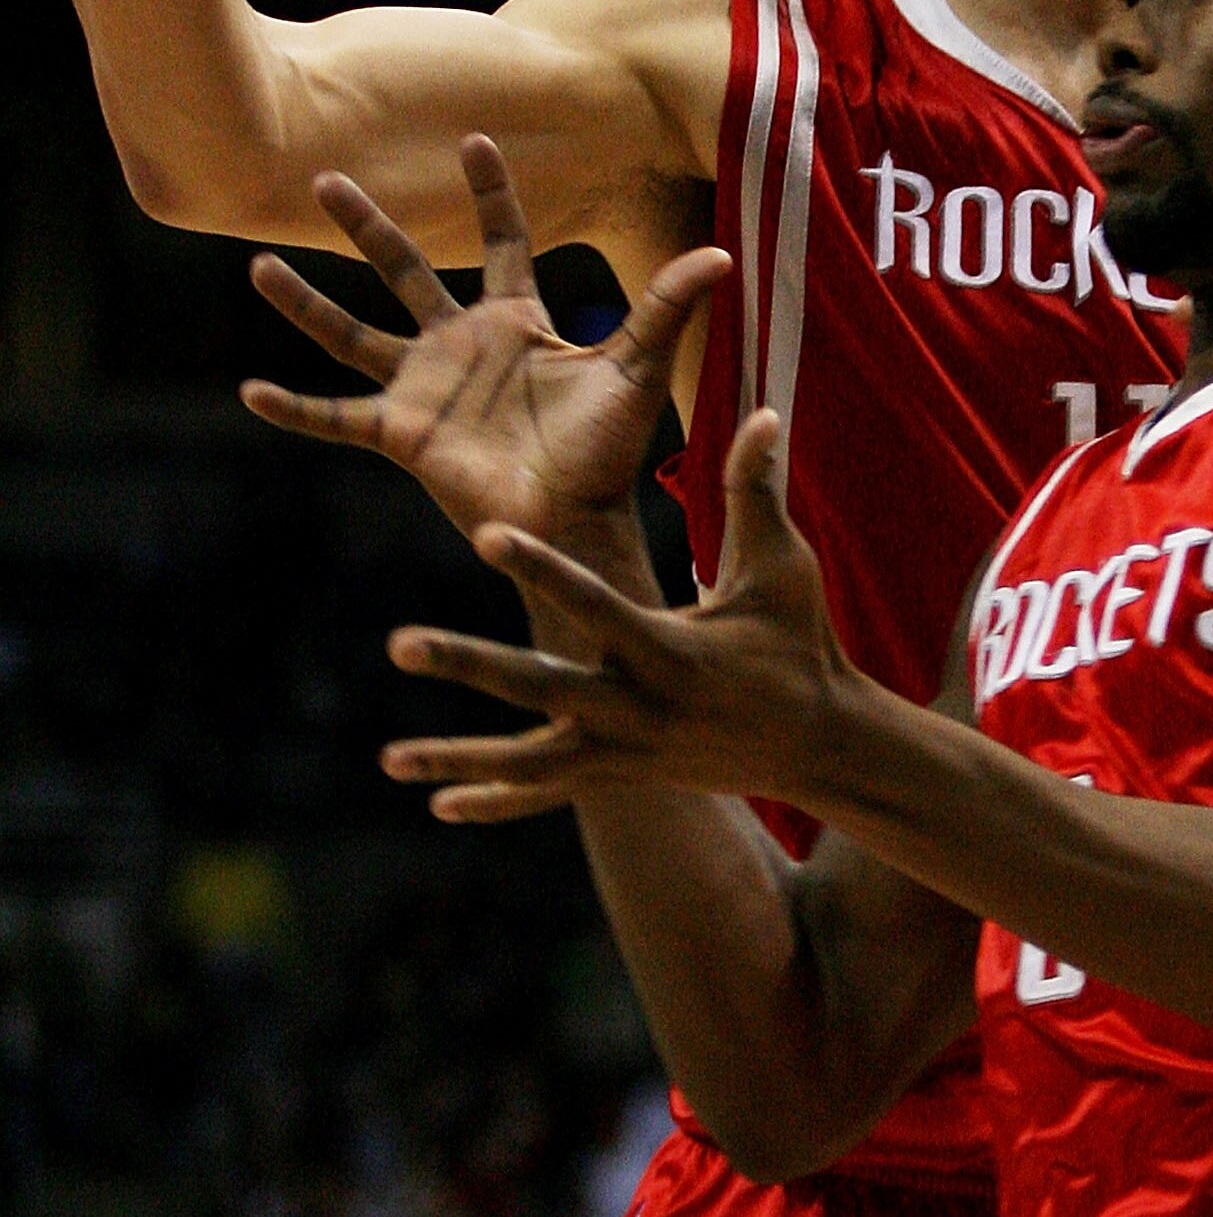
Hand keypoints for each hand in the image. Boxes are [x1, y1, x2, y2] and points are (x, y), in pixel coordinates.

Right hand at [241, 134, 726, 565]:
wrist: (575, 518)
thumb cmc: (609, 451)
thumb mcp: (636, 369)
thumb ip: (666, 307)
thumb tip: (719, 255)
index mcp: (516, 322)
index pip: (503, 241)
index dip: (490, 192)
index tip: (473, 137)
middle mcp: (460, 346)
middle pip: (404, 271)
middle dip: (365, 226)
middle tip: (326, 178)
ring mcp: (424, 387)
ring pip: (352, 332)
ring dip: (305, 303)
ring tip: (256, 267)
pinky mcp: (403, 433)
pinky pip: (338, 416)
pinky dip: (295, 408)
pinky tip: (251, 391)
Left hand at [380, 407, 845, 818]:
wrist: (819, 743)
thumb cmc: (801, 641)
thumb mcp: (785, 568)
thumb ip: (756, 492)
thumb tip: (766, 413)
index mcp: (673, 650)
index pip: (593, 603)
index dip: (540, 566)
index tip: (485, 532)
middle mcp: (640, 708)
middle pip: (540, 687)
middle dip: (469, 665)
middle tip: (398, 642)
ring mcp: (627, 750)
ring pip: (531, 761)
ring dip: (459, 758)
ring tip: (389, 757)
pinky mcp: (622, 775)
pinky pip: (549, 792)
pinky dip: (497, 800)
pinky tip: (439, 802)